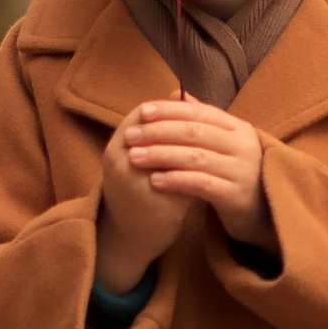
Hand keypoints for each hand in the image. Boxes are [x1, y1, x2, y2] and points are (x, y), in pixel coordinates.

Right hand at [95, 102, 192, 292]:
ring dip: (194, 154)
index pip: (142, 115)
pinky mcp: (159, 208)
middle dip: (185, 131)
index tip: (189, 111)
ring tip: (211, 151)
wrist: (127, 236)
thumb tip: (180, 93)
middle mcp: (123, 165)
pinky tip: (211, 176)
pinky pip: (186, 186)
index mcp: (116, 149)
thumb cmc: (136, 188)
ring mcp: (139, 187)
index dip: (167, 110)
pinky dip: (199, 178)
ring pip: (175, 160)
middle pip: (159, 135)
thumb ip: (158, 128)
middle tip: (208, 128)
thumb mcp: (138, 156)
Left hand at [122, 99, 275, 253]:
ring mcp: (242, 170)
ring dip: (160, 155)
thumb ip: (201, 121)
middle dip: (158, 132)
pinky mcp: (236, 196)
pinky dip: (175, 180)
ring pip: (194, 157)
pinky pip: (200, 184)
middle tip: (130, 136)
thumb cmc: (234, 175)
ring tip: (135, 157)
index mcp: (238, 128)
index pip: (199, 112)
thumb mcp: (222, 145)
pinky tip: (155, 181)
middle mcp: (243, 145)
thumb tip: (175, 93)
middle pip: (194, 132)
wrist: (263, 215)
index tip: (142, 112)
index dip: (169, 110)